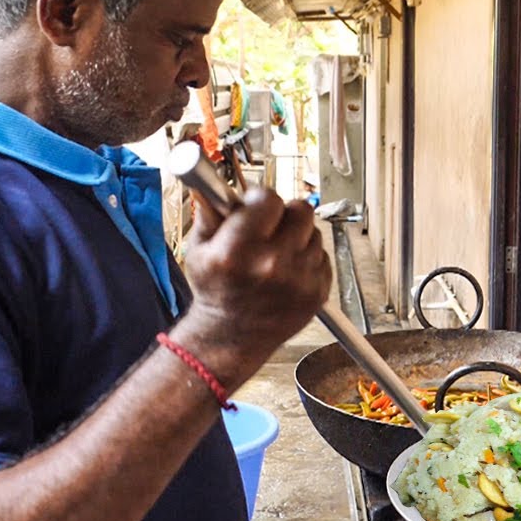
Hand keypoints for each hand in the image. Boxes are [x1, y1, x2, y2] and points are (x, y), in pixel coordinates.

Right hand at [172, 188, 331, 388]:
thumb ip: (209, 213)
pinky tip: (287, 272)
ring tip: (276, 254)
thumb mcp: (198, 250)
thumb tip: (211, 182)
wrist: (231, 338)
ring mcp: (299, 279)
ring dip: (297, 237)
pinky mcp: (317, 292)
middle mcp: (272, 263)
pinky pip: (322, 256)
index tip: (254, 206)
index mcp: (239, 250)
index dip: (260, 199)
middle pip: (301, 209)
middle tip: (270, 226)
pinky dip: (307, 259)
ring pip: (314, 232)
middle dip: (284, 213)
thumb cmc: (215, 292)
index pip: (268, 198)